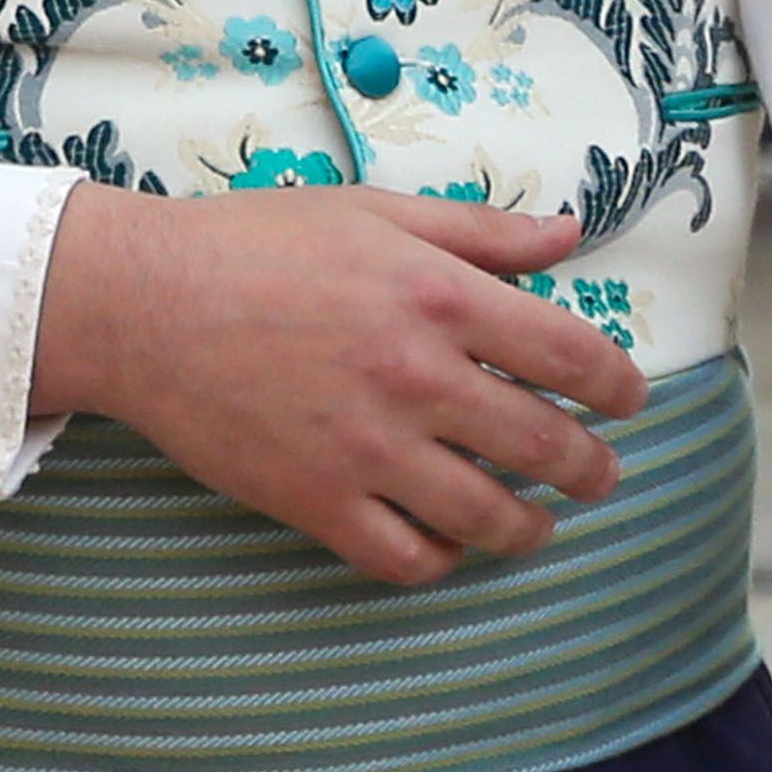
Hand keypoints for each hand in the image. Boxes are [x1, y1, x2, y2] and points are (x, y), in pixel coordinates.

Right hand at [27, 186, 647, 587]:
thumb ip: (479, 231)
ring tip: (536, 523)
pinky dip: (443, 560)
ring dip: (531, 527)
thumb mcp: (373, 211)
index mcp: (440, 296)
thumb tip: (569, 234)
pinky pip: (408, 559)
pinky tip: (448, 542)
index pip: (573, 355)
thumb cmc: (255, 244)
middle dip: (591, 469)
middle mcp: (418, 377)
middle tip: (597, 475)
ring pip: (490, 517)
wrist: (143, 303)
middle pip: (547, 447)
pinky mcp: (318, 501)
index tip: (629, 400)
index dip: (619, 386)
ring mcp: (369, 449)